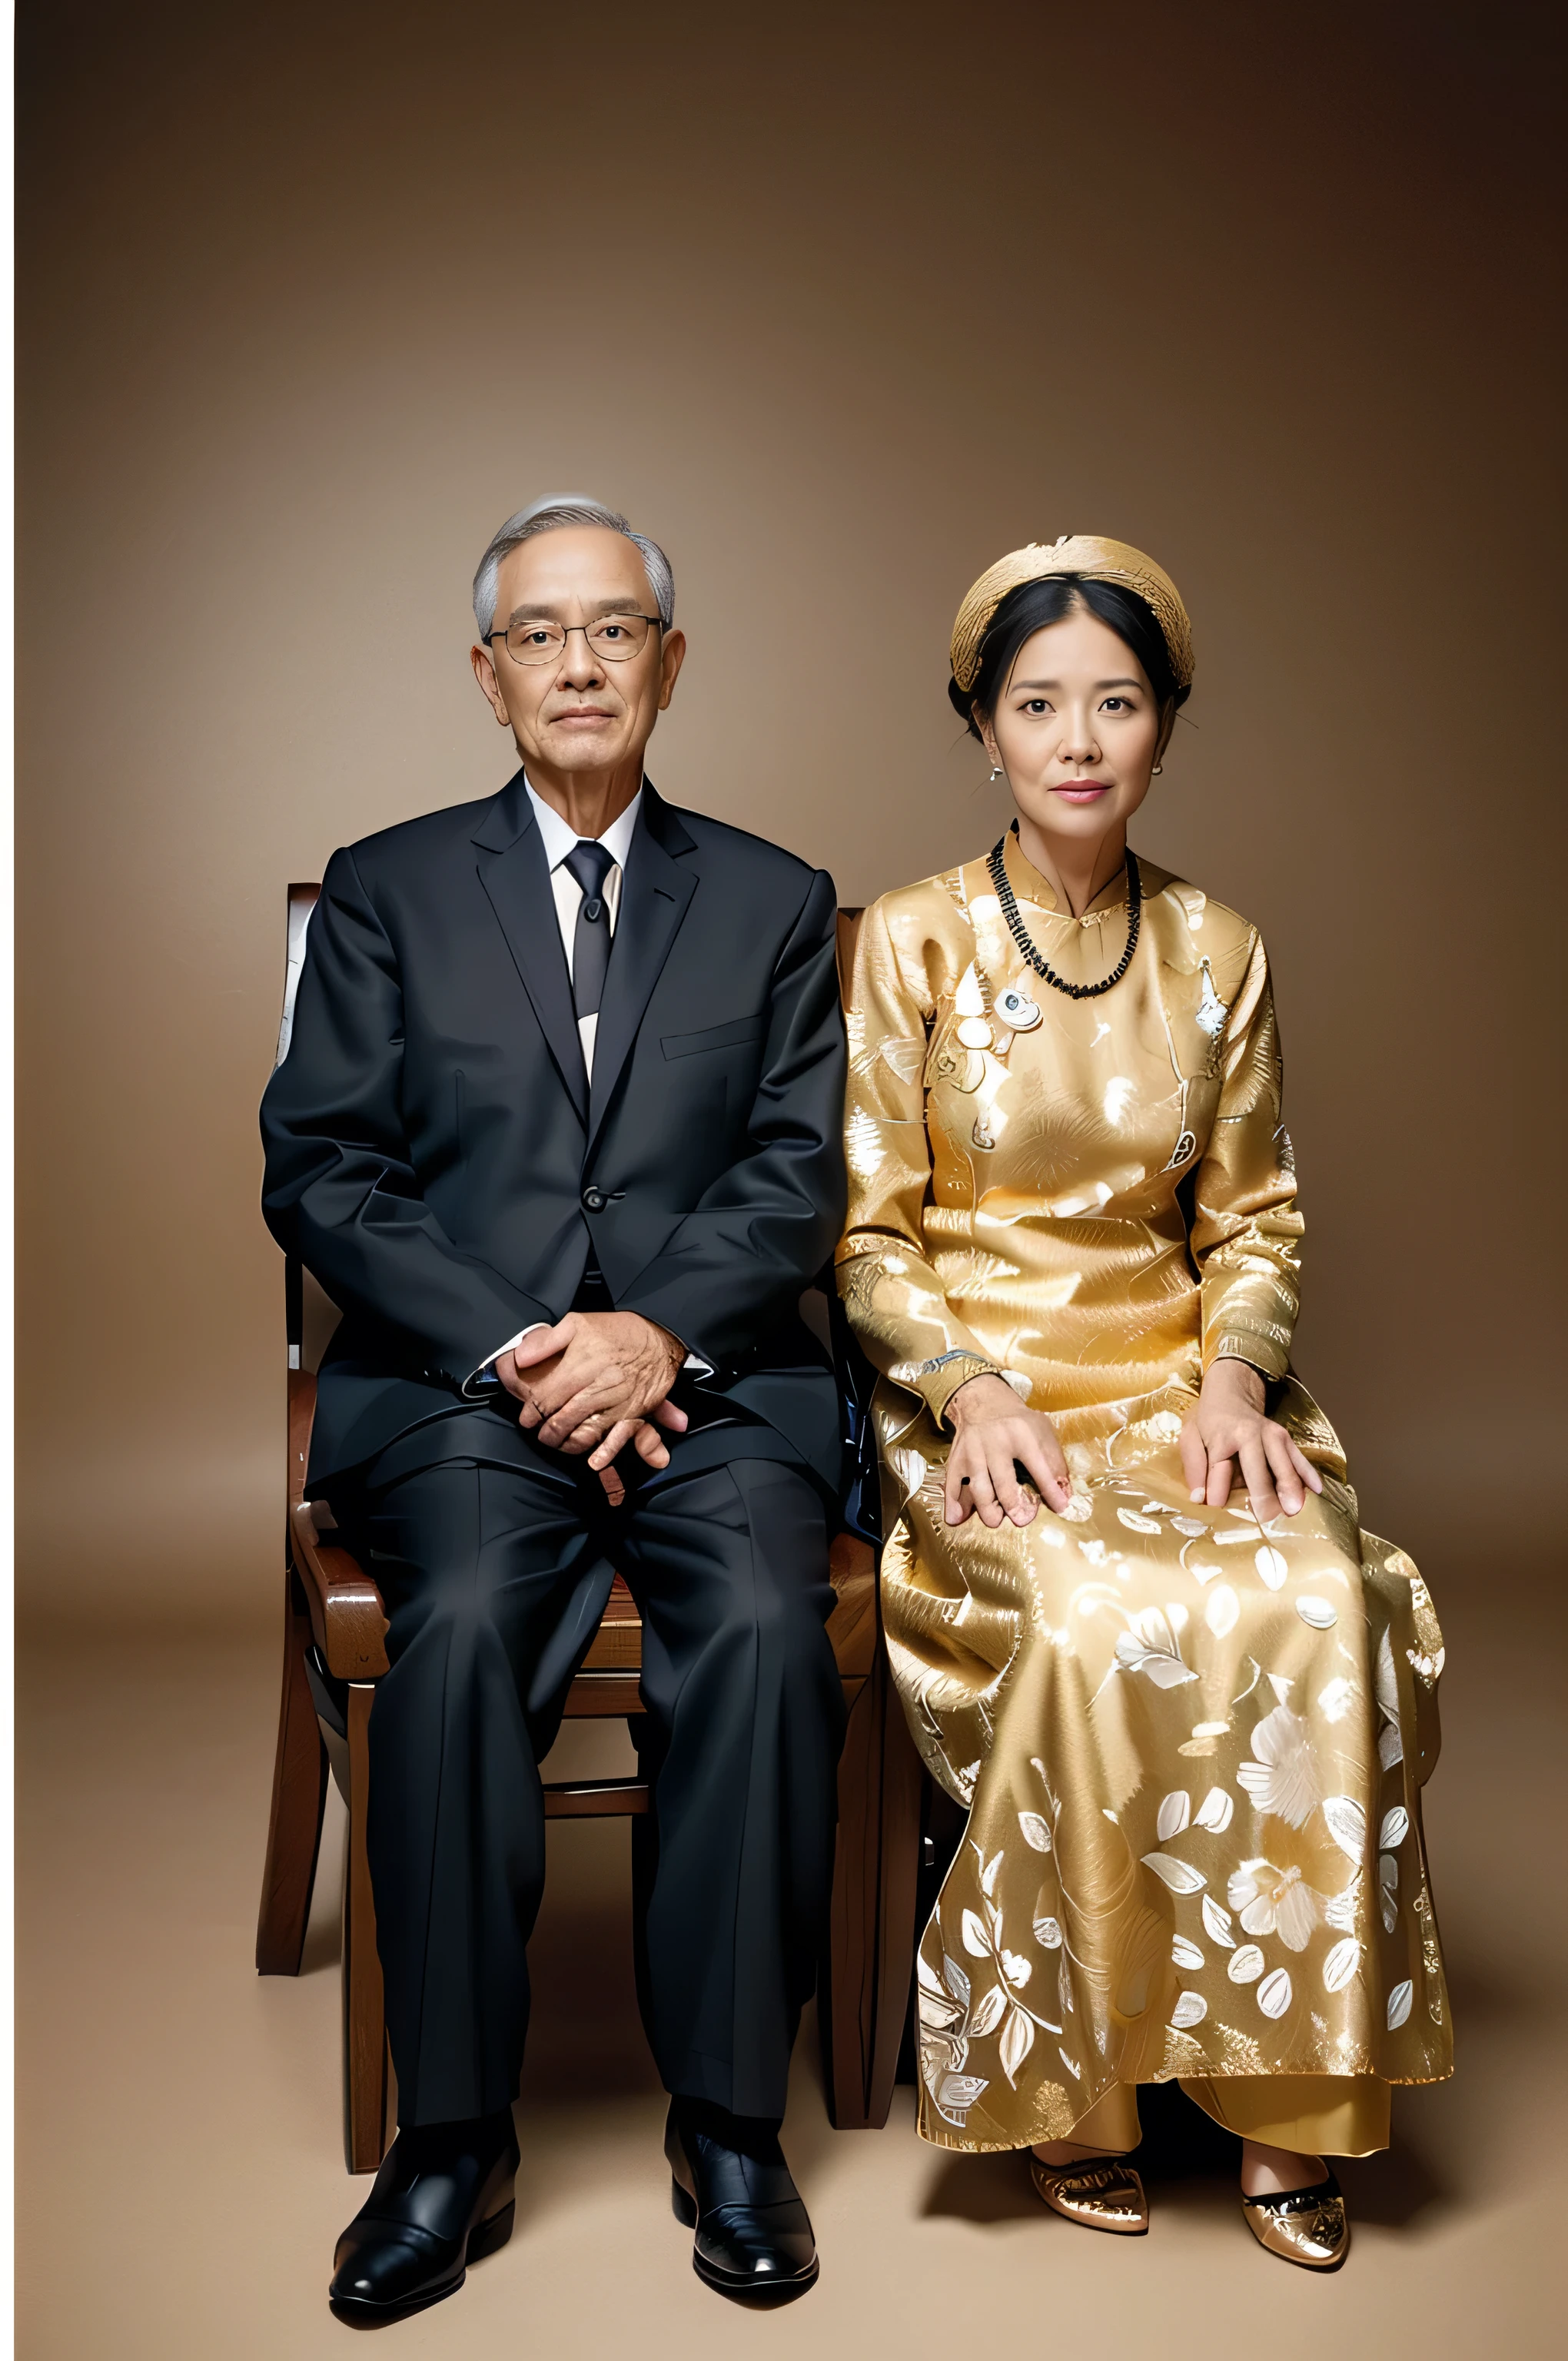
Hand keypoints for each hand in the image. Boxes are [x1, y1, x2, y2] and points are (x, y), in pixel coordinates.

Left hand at [496, 1313, 689, 1473]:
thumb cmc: (617, 1332)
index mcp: (582, 1362)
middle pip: (562, 1418)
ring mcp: (618, 1401)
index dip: (531, 1411)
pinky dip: (604, 1453)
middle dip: (546, 1432)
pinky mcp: (634, 1413)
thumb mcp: (578, 1322)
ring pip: (584, 1432)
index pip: (546, 1396)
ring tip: (557, 1442)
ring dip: (566, 1443)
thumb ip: (547, 1341)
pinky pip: (617, 1439)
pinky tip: (593, 1461)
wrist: (660, 1341)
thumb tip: (520, 1357)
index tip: (526, 1417)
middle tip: (539, 1433)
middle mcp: (600, 1384)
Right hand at [943, 1374, 1071, 1526]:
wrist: (984, 1401)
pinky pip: (952, 1482)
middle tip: (1022, 1520)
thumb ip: (1055, 1461)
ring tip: (995, 1520)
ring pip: (978, 1486)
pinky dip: (952, 1502)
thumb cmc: (1019, 1421)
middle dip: (1014, 1506)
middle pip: (1004, 1482)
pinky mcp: (956, 1457)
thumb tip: (1064, 1493)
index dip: (1051, 1491)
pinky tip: (955, 1518)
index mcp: (1023, 1435)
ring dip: (986, 1509)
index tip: (1060, 1507)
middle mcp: (996, 1443)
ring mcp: (973, 1451)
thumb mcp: (1043, 1430)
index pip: (1040, 1468)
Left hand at [1179, 1357, 1322, 1521]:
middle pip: (1259, 1471)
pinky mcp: (1286, 1439)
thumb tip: (1200, 1499)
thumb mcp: (1191, 1436)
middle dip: (1264, 1497)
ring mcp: (1273, 1436)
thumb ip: (1194, 1467)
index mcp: (1224, 1435)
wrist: (1232, 1391)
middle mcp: (1252, 1434)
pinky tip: (1317, 1490)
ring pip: (1284, 1466)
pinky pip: (1299, 1458)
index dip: (1218, 1489)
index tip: (1216, 1507)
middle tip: (1268, 1522)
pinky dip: (1308, 1473)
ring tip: (1294, 1511)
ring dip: (1290, 1489)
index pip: (1220, 1467)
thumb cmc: (1209, 1420)